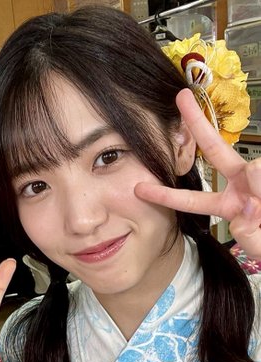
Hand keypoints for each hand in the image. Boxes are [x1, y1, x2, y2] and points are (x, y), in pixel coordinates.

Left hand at [134, 88, 260, 258]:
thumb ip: (253, 238)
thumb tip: (247, 210)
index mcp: (230, 206)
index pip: (193, 201)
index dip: (166, 196)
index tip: (139, 188)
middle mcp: (244, 185)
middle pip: (216, 150)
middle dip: (197, 124)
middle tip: (180, 97)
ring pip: (256, 170)